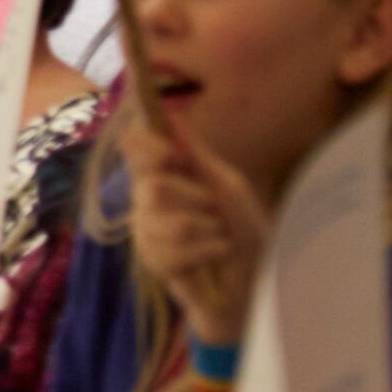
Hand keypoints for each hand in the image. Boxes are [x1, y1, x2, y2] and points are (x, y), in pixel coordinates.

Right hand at [123, 111, 265, 350]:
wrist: (256, 277)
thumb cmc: (246, 230)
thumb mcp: (228, 185)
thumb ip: (196, 153)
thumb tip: (171, 114)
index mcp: (167, 174)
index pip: (134, 149)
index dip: (146, 147)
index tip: (172, 156)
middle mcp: (148, 200)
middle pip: (151, 187)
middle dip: (194, 199)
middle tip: (215, 211)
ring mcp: (147, 232)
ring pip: (160, 221)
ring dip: (204, 230)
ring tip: (219, 239)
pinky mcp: (152, 262)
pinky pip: (167, 251)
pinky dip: (202, 253)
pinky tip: (213, 257)